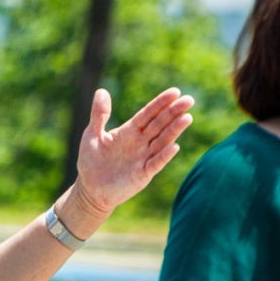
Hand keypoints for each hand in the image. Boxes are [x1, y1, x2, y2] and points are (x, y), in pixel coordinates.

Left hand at [73, 87, 193, 217]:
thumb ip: (99, 115)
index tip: (175, 92)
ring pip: (162, 141)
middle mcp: (140, 142)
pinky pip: (156, 163)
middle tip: (189, 100)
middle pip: (160, 124)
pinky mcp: (143, 174)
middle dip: (173, 112)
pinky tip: (174, 146)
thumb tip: (102, 91)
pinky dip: (164, 156)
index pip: (148, 114)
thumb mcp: (92, 135)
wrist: (90, 189)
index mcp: (129, 131)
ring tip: (187, 117)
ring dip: (174, 130)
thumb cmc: (91, 161)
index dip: (160, 103)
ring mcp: (144, 157)